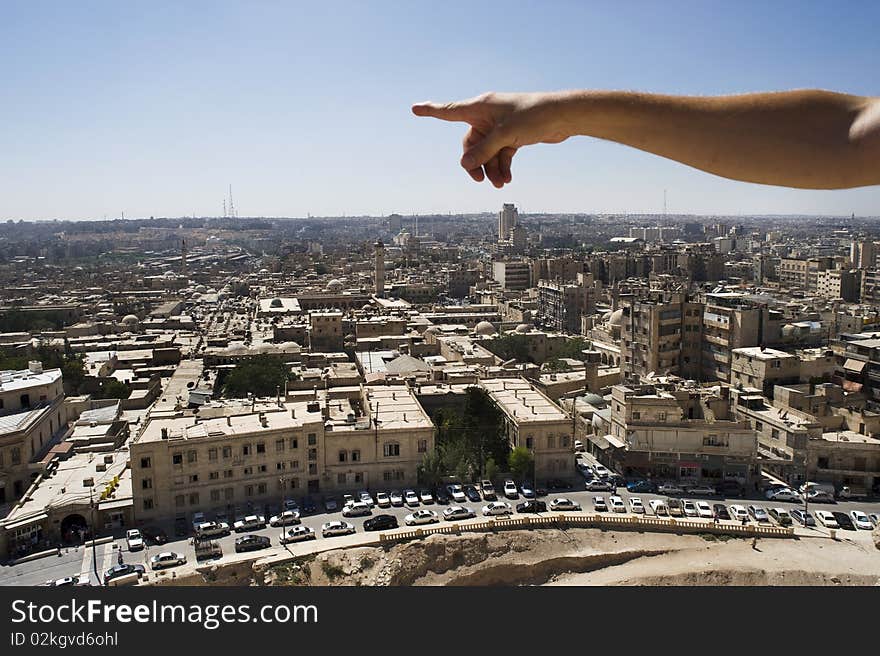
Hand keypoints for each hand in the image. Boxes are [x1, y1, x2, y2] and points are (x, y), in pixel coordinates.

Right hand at [412, 91, 571, 187]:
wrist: (563, 117)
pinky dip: (502, 166)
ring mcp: (500, 126)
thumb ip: (484, 150)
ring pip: (486, 152)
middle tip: (481, 181)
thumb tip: (464, 165)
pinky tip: (507, 179)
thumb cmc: (535, 116)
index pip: (450, 111)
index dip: (431, 111)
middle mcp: (488, 115)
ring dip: (491, 169)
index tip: (414, 109)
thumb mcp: (506, 135)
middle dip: (476, 163)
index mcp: (481, 107)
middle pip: (470, 143)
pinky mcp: (512, 135)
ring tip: (500, 184)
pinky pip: (499, 154)